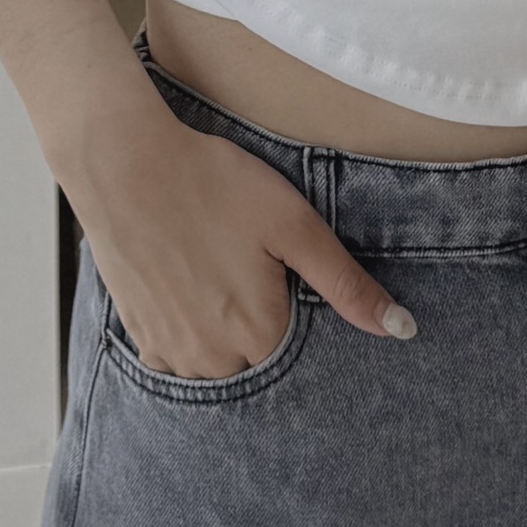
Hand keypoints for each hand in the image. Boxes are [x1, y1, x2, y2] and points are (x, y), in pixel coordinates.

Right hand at [68, 100, 416, 378]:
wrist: (124, 164)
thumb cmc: (213, 186)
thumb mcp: (295, 226)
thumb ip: (347, 285)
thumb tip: (402, 329)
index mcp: (259, 335)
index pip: (301, 354)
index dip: (296, 310)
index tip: (279, 276)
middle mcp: (213, 359)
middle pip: (259, 360)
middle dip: (262, 324)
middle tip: (245, 265)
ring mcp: (171, 352)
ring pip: (218, 362)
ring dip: (225, 332)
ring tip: (217, 271)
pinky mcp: (140, 336)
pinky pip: (179, 355)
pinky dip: (190, 329)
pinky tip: (189, 282)